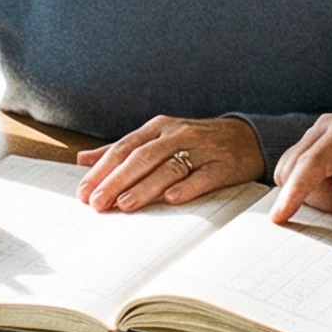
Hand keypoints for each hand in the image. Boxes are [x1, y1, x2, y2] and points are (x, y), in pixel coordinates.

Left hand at [76, 116, 260, 211]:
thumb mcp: (158, 138)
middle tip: (98, 203)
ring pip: (169, 167)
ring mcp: (201, 149)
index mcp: (158, 127)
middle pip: (142, 157)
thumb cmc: (195, 142)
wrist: (248, 138)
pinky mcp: (223, 165)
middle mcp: (177, 135)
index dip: (103, 170)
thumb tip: (83, 159)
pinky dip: (188, 187)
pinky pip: (204, 177)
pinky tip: (172, 199)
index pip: (124, 148)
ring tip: (125, 204)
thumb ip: (121, 148)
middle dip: (117, 181)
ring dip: (145, 187)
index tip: (84, 192)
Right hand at [269, 112, 331, 230]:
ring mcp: (320, 134)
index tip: (280, 217)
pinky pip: (301, 174)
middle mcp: (329, 126)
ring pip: (296, 175)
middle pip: (299, 172)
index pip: (313, 163)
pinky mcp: (317, 146)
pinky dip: (319, 189)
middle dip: (325, 198)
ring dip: (323, 194)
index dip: (295, 191)